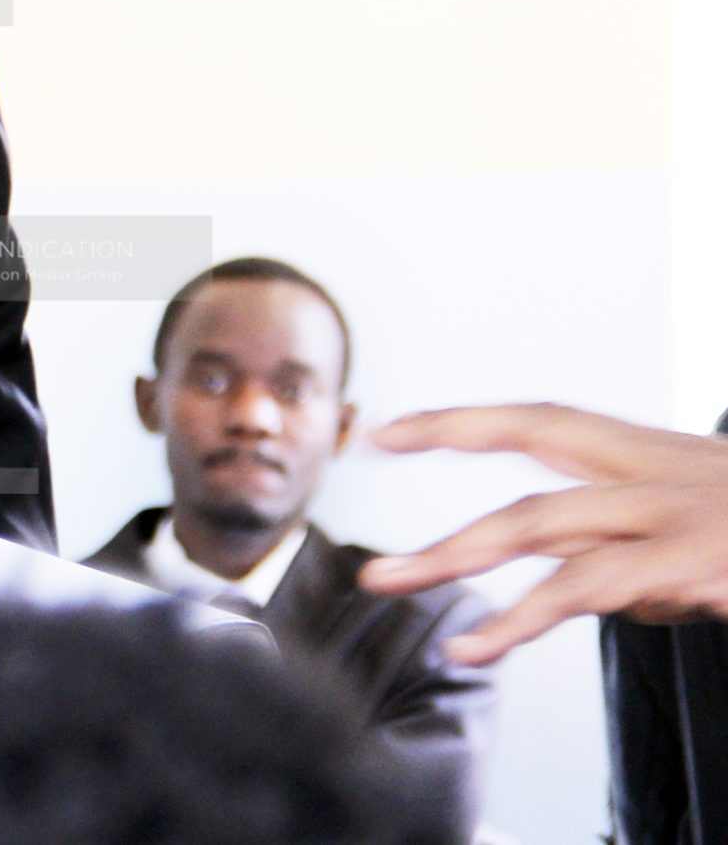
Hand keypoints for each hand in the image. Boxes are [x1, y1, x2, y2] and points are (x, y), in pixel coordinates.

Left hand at [357, 402, 727, 664]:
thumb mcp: (705, 529)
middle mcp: (661, 474)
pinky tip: (474, 644)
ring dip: (456, 555)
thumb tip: (585, 594)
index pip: (543, 421)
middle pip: (532, 468)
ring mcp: (679, 516)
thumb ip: (639, 552)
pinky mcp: (694, 565)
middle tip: (372, 541)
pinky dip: (520, 618)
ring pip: (543, 524)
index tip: (388, 430)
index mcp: (658, 456)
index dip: (465, 421)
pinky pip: (587, 589)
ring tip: (386, 582)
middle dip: (444, 498)